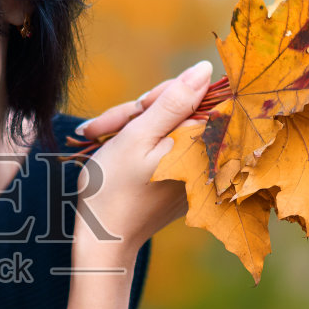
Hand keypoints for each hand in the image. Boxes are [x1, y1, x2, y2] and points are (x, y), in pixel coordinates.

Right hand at [72, 60, 210, 263]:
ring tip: (100, 138)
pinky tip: (115, 153)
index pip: (192, 94)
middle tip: (105, 128)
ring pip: (168, 127)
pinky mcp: (185, 181)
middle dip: (140, 112)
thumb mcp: (137, 136)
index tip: (133, 111)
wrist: (105, 240)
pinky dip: (142, 146)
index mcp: (202, 142)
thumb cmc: (113, 188)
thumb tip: (205, 68)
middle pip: (179, 110)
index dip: (158, 96)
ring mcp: (198, 171)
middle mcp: (208, 157)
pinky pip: (169, 148)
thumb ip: (173, 101)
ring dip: (133, 127)